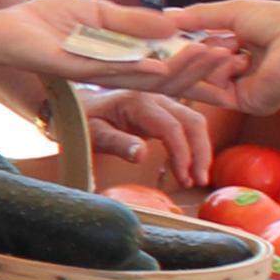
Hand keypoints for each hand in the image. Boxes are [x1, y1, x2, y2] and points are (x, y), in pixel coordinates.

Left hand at [0, 0, 227, 97]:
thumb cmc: (47, 20)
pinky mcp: (77, 71)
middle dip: (201, 68)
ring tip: (209, 56)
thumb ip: (133, 19)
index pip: (169, 64)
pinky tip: (161, 65)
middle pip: (168, 78)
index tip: (229, 50)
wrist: (6, 28)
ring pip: (148, 79)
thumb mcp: (99, 12)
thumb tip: (172, 23)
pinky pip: (113, 73)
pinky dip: (138, 70)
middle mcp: (115, 72)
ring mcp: (98, 74)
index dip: (199, 62)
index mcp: (123, 58)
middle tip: (230, 56)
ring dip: (180, 69)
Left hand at [83, 89, 214, 188]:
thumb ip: (116, 143)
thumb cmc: (82, 119)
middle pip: (192, 121)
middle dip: (200, 153)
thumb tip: (141, 155)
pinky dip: (193, 145)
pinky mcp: (164, 110)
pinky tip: (189, 167)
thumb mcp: (93, 133)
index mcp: (136, 102)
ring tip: (195, 178)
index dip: (182, 154)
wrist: (79, 104)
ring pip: (194, 122)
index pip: (171, 127)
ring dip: (200, 150)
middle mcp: (154, 98)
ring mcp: (161, 102)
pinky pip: (187, 125)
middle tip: (199, 182)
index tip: (184, 179)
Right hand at [161, 0, 279, 113]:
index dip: (180, 43)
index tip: (163, 34)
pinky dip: (219, 71)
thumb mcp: (232, 12)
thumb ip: (198, 16)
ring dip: (209, 59)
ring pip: (199, 78)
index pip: (197, 49)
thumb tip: (166, 17)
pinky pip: (212, 90)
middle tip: (183, 41)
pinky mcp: (242, 103)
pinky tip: (237, 59)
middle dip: (189, 51)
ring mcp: (238, 88)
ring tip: (231, 46)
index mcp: (236, 48)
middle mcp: (236, 70)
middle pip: (193, 67)